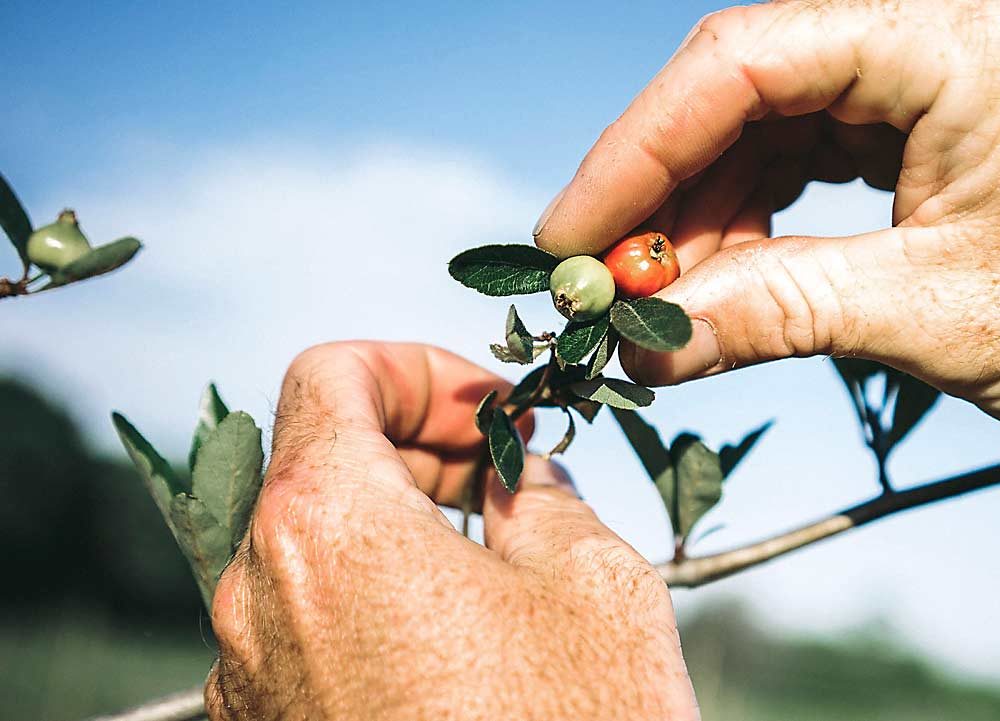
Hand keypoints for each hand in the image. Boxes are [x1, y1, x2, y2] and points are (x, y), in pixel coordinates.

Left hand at [205, 342, 699, 720]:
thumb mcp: (590, 579)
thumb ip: (539, 491)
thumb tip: (518, 471)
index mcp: (325, 525)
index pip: (330, 372)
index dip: (417, 368)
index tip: (490, 408)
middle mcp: (259, 594)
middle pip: (320, 454)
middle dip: (418, 440)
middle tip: (505, 469)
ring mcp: (254, 670)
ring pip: (314, 537)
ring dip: (400, 514)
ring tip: (495, 544)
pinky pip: (311, 615)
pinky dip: (376, 586)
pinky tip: (460, 622)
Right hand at [533, 0, 999, 417]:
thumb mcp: (938, 312)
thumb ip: (774, 314)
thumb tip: (641, 351)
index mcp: (955, 34)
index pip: (742, 61)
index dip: (634, 152)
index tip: (568, 240)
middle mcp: (926, 31)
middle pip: (737, 91)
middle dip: (662, 199)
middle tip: (609, 292)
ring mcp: (916, 73)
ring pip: (757, 128)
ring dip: (700, 223)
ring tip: (669, 308)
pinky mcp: (909, 119)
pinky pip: (795, 156)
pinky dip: (747, 223)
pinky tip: (723, 283)